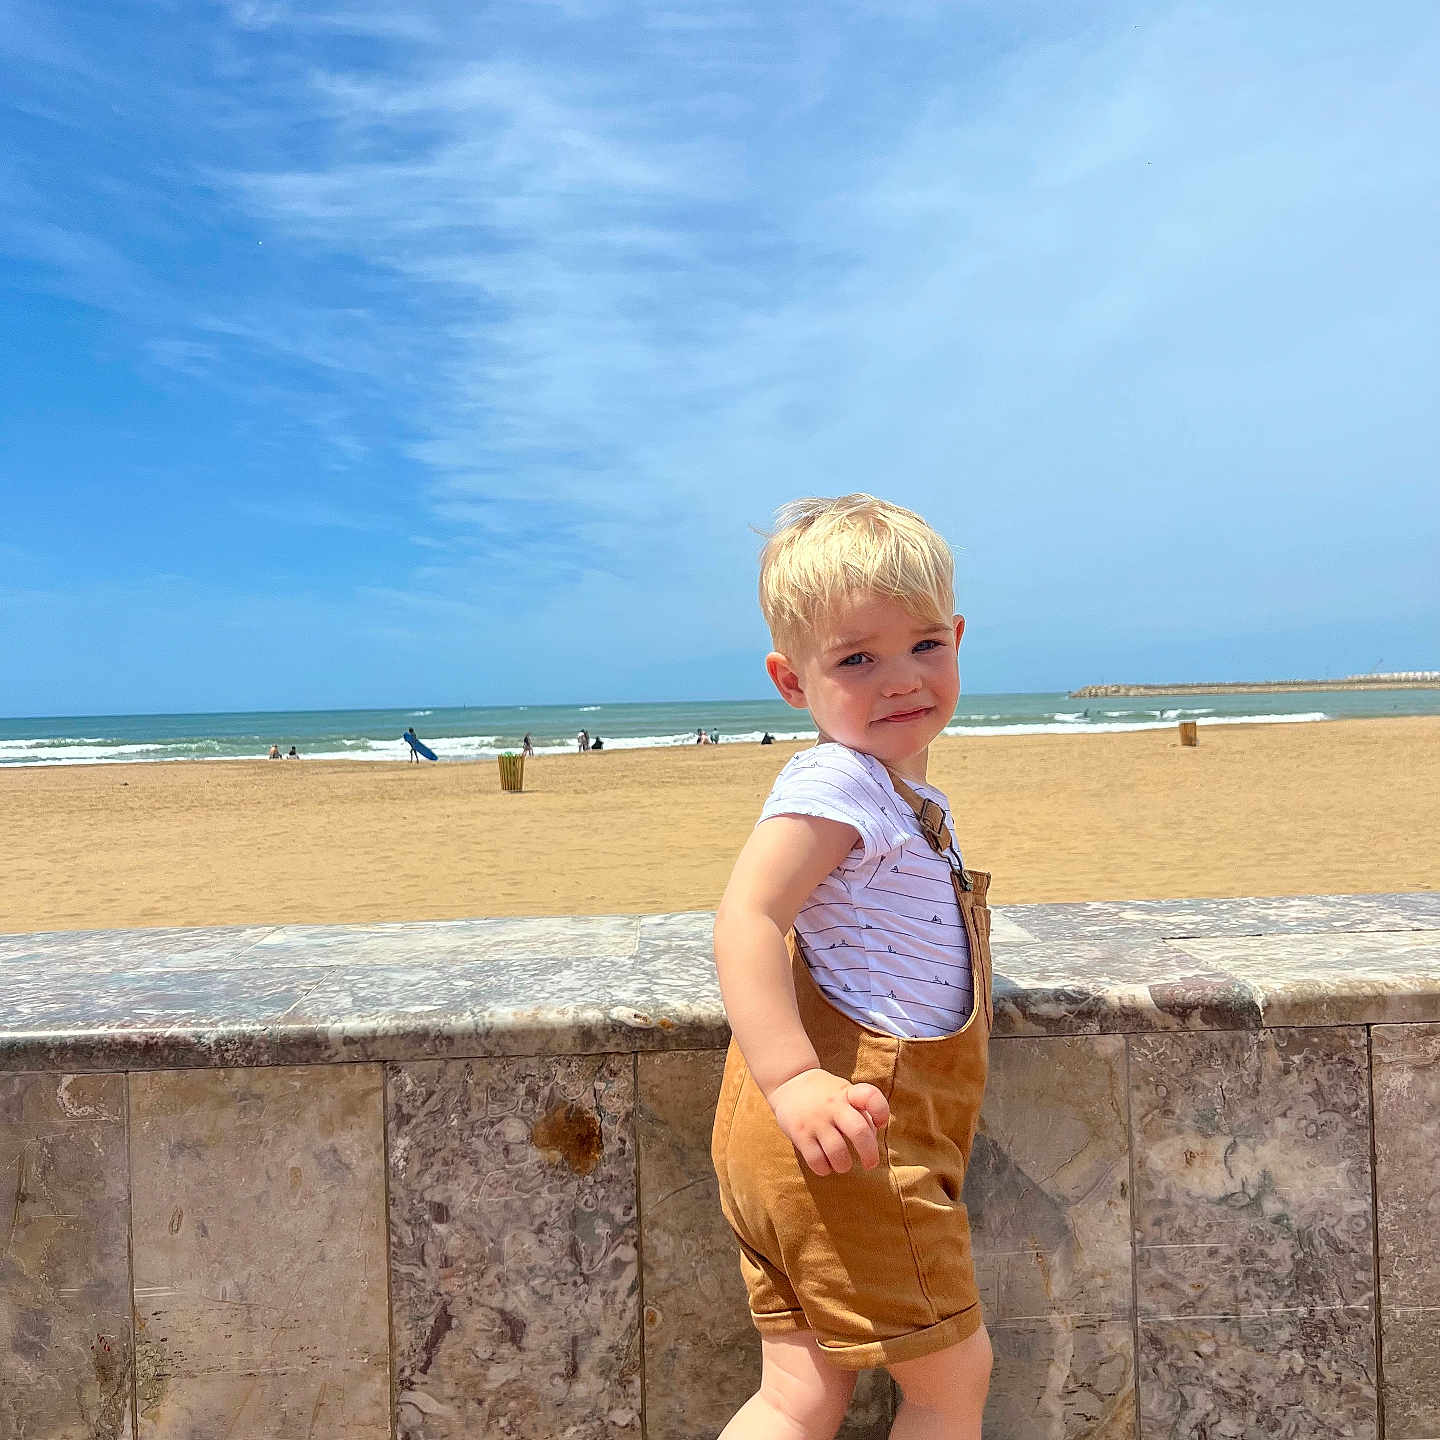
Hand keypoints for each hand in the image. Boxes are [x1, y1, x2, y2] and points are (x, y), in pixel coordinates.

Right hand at [767, 1068, 890, 1175]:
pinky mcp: (799, 1133)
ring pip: (838, 1152)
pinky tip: (825, 1165)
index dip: (881, 1113)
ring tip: (843, 1164)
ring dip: (844, 1165)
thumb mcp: (844, 1092)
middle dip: (869, 1154)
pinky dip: (824, 1169)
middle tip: (870, 1164)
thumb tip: (871, 1142)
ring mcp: (815, 1120)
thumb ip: (861, 1112)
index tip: (880, 1123)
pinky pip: (816, 1160)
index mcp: (847, 1093)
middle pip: (859, 1132)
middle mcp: (832, 1105)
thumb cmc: (826, 1094)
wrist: (788, 1083)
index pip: (871, 1097)